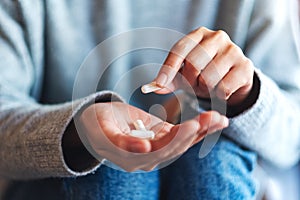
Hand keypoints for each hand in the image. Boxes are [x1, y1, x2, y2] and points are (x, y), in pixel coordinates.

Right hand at [79, 102, 227, 171]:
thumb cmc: (96, 124)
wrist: (96, 123)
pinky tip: (215, 120)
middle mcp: (148, 158)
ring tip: (219, 118)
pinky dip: (199, 128)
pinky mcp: (161, 138)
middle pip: (175, 147)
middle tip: (213, 118)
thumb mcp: (102, 131)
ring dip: (201, 130)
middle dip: (195, 133)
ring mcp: (156, 149)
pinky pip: (182, 135)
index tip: (191, 126)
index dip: (176, 140)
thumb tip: (143, 149)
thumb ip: (120, 142)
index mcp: (132, 158)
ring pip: (182, 142)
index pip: (158, 151)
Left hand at [154, 27, 254, 105]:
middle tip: (195, 84)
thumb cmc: (204, 72)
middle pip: (193, 64)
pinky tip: (221, 89)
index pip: (180, 49)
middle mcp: (217, 37)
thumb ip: (169, 80)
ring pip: (208, 78)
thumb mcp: (184, 74)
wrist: (232, 78)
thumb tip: (153, 87)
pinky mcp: (245, 67)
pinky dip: (219, 95)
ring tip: (208, 86)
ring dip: (205, 89)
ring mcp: (233, 50)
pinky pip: (224, 88)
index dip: (168, 68)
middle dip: (190, 81)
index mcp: (199, 34)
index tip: (159, 83)